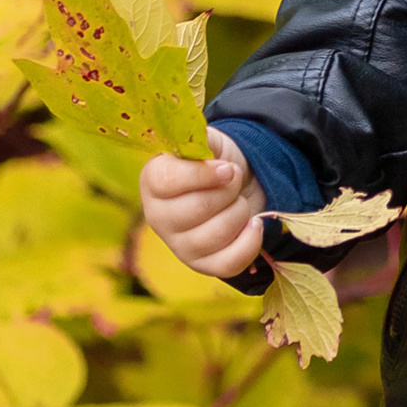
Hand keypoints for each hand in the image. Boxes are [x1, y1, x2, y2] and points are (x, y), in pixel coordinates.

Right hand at [141, 134, 268, 280]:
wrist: (233, 185)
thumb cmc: (216, 162)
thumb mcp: (208, 142)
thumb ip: (203, 141)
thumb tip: (211, 162)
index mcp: (152, 181)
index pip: (167, 181)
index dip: (203, 174)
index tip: (227, 168)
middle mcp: (157, 216)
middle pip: (197, 208)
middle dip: (228, 190)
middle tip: (233, 181)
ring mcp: (177, 245)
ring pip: (216, 235)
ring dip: (240, 212)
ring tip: (239, 201)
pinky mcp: (201, 265)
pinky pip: (228, 263)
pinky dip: (250, 242)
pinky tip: (254, 224)